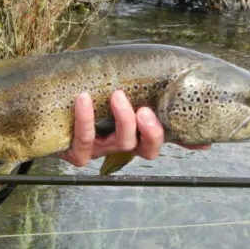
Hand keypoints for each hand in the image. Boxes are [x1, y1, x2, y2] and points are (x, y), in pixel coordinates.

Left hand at [59, 91, 209, 167]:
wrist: (47, 113)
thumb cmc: (87, 104)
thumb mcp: (116, 100)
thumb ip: (145, 100)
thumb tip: (192, 117)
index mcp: (133, 134)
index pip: (164, 140)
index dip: (183, 141)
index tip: (202, 138)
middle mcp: (119, 147)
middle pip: (144, 149)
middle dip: (150, 131)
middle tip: (145, 109)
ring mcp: (99, 150)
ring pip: (120, 144)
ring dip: (123, 120)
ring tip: (118, 95)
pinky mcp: (75, 152)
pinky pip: (83, 140)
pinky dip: (85, 119)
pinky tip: (83, 98)